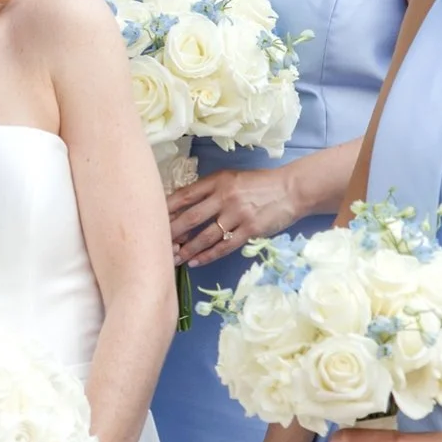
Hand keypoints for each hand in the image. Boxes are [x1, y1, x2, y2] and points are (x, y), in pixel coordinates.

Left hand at [169, 165, 304, 267]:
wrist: (291, 189)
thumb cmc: (259, 184)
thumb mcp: (232, 179)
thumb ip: (209, 190)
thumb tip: (180, 204)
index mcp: (217, 181)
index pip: (184, 195)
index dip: (166, 209)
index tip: (151, 220)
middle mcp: (224, 196)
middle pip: (190, 217)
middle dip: (171, 233)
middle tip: (156, 245)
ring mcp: (237, 213)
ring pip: (205, 235)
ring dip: (187, 249)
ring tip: (174, 258)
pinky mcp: (250, 229)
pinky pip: (224, 246)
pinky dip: (208, 256)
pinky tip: (195, 262)